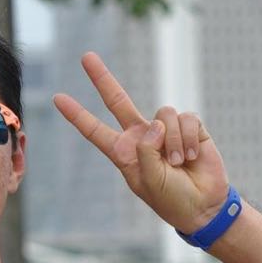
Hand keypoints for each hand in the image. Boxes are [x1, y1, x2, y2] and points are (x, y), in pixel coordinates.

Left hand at [53, 53, 231, 233]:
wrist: (204, 206)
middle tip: (86, 56)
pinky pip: (186, 118)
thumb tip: (155, 123)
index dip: (77, 115)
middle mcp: (142, 136)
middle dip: (102, 78)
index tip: (58, 98)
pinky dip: (189, 138)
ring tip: (179, 163)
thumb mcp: (149, 181)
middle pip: (117, 100)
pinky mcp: (190, 127)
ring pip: (163, 114)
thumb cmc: (172, 199)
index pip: (95, 130)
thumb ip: (146, 151)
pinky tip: (192, 156)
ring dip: (173, 141)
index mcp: (125, 153)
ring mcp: (165, 130)